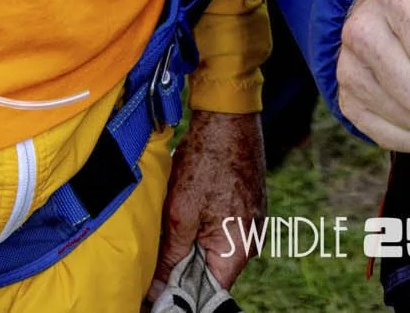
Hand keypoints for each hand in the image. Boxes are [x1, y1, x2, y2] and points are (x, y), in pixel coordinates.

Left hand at [151, 109, 265, 299]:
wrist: (229, 116)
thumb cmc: (207, 160)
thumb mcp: (181, 211)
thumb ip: (171, 254)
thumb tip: (158, 287)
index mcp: (239, 247)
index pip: (210, 291)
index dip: (182, 294)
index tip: (157, 292)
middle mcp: (252, 240)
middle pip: (212, 272)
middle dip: (184, 269)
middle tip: (156, 259)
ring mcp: (253, 222)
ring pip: (215, 250)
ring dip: (191, 246)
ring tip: (171, 228)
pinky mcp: (248, 206)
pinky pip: (222, 231)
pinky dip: (202, 228)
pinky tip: (187, 211)